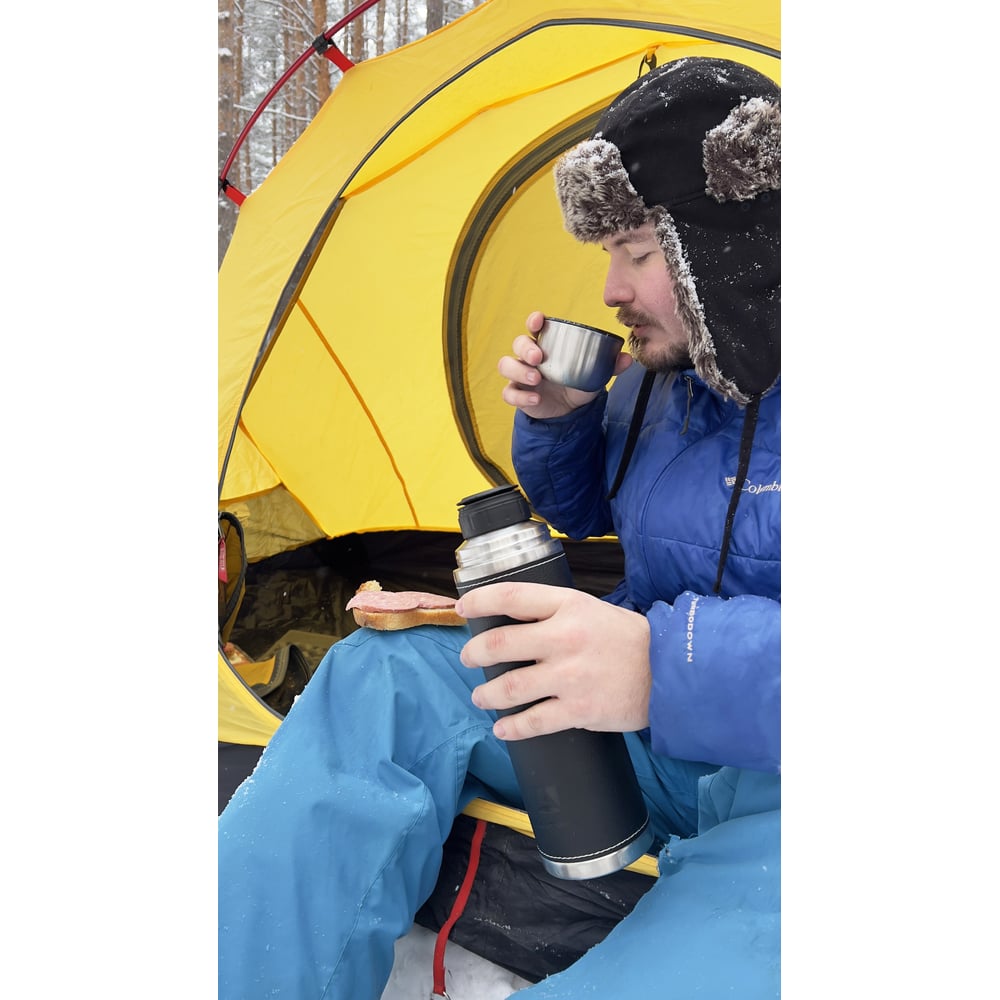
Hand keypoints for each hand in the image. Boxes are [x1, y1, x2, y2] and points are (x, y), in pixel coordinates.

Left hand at [455, 582, 650, 740]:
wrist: (670, 671)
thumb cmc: (628, 638)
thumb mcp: (590, 608)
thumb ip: (553, 611)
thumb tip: (511, 619)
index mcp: (568, 606)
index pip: (512, 596)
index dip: (480, 601)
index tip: (464, 607)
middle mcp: (565, 638)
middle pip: (501, 644)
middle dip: (474, 654)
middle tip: (468, 658)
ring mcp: (570, 676)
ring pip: (510, 688)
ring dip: (486, 694)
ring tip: (480, 696)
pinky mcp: (579, 710)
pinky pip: (533, 722)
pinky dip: (511, 728)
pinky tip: (503, 728)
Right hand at [498, 311, 632, 419]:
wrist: (569, 412)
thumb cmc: (577, 384)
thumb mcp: (594, 375)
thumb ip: (609, 366)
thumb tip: (627, 358)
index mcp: (547, 345)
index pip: (534, 326)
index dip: (534, 320)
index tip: (540, 320)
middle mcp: (530, 358)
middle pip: (518, 343)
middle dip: (525, 348)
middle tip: (538, 357)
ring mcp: (521, 376)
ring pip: (506, 365)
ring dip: (518, 370)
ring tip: (536, 379)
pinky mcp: (518, 394)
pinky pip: (509, 393)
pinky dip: (520, 396)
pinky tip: (536, 399)